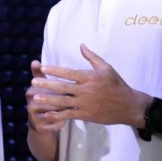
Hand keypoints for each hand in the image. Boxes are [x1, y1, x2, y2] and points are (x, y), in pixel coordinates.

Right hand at [26, 60, 67, 133]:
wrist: (39, 125)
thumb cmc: (44, 101)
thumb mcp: (41, 87)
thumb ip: (39, 73)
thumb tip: (34, 61)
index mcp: (31, 91)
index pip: (48, 87)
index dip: (61, 88)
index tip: (72, 88)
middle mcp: (30, 103)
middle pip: (51, 99)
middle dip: (64, 99)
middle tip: (76, 98)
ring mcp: (33, 116)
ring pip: (53, 112)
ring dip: (64, 111)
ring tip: (74, 109)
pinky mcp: (38, 127)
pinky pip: (54, 123)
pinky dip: (61, 122)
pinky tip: (66, 120)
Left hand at [30, 45, 147, 127]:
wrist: (128, 106)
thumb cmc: (117, 85)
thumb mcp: (106, 68)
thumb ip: (92, 57)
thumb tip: (81, 45)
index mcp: (89, 77)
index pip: (69, 73)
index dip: (55, 70)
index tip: (42, 67)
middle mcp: (85, 90)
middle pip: (62, 87)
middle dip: (46, 85)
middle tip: (33, 82)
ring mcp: (85, 104)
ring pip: (63, 102)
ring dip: (48, 100)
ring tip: (35, 98)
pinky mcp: (86, 115)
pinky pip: (69, 115)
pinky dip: (58, 115)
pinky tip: (47, 114)